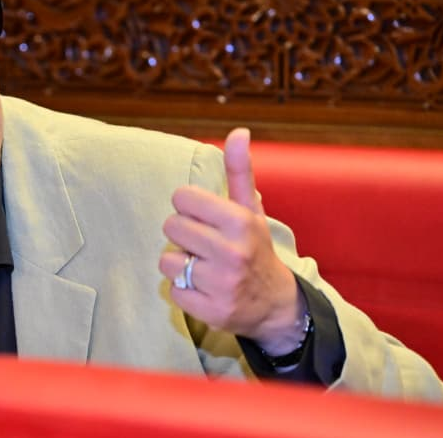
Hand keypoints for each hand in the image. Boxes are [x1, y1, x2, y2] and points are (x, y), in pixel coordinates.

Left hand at [158, 128, 303, 353]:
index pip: (181, 198)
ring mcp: (221, 284)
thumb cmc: (255, 247)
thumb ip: (239, 170)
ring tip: (203, 267)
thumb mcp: (251, 209)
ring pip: (167, 260)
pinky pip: (173, 290)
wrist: (275, 304)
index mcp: (240, 221)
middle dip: (183, 235)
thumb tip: (238, 132)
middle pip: (170, 227)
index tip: (206, 219)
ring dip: (181, 264)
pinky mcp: (211, 311)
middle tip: (204, 244)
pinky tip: (204, 288)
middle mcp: (232, 252)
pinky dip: (184, 289)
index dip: (189, 208)